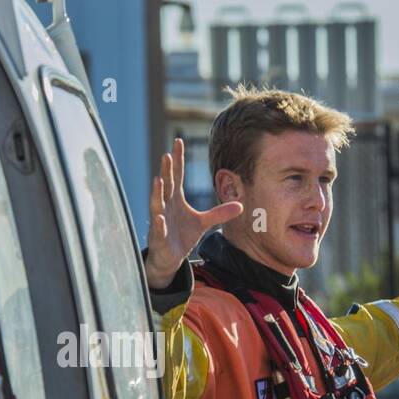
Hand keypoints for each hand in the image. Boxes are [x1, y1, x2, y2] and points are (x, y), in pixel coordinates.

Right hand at [144, 138, 243, 289]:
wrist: (169, 258)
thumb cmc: (182, 236)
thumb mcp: (204, 223)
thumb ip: (219, 213)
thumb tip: (241, 205)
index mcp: (176, 199)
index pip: (177, 175)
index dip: (178, 159)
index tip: (178, 141)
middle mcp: (166, 206)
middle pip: (166, 185)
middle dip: (166, 171)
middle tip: (167, 155)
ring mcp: (160, 221)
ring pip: (157, 204)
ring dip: (157, 192)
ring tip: (158, 180)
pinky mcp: (158, 237)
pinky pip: (158, 229)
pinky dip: (158, 223)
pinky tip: (159, 217)